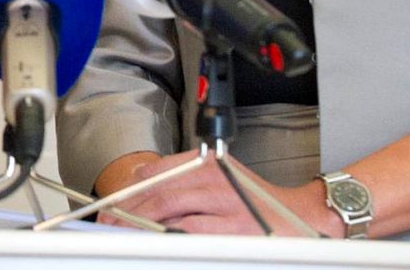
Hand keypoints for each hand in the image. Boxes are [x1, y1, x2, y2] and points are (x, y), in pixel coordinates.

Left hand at [109, 149, 323, 235]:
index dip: (127, 193)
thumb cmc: (257, 202)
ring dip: (139, 225)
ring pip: (169, 210)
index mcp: (208, 163)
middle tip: (107, 226)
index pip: (156, 174)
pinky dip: (167, 238)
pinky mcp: (234, 229)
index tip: (110, 208)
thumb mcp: (221, 177)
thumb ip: (184, 179)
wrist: (302, 219)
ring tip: (121, 236)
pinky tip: (153, 245)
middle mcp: (215, 178)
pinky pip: (190, 233)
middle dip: (126, 211)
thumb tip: (141, 187)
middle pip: (157, 192)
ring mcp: (225, 204)